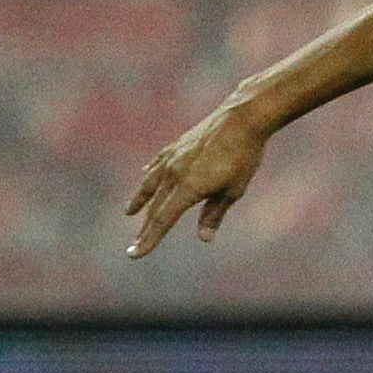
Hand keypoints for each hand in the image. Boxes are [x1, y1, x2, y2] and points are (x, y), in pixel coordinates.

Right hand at [127, 102, 272, 257]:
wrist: (242, 118)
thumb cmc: (243, 157)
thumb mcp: (234, 190)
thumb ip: (215, 214)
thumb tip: (204, 238)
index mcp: (188, 188)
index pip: (163, 220)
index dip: (149, 240)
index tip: (134, 254)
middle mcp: (174, 173)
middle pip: (155, 207)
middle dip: (145, 229)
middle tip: (133, 247)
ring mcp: (173, 157)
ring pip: (151, 184)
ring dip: (140, 200)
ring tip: (129, 212)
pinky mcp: (178, 145)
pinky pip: (158, 163)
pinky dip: (150, 173)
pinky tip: (145, 174)